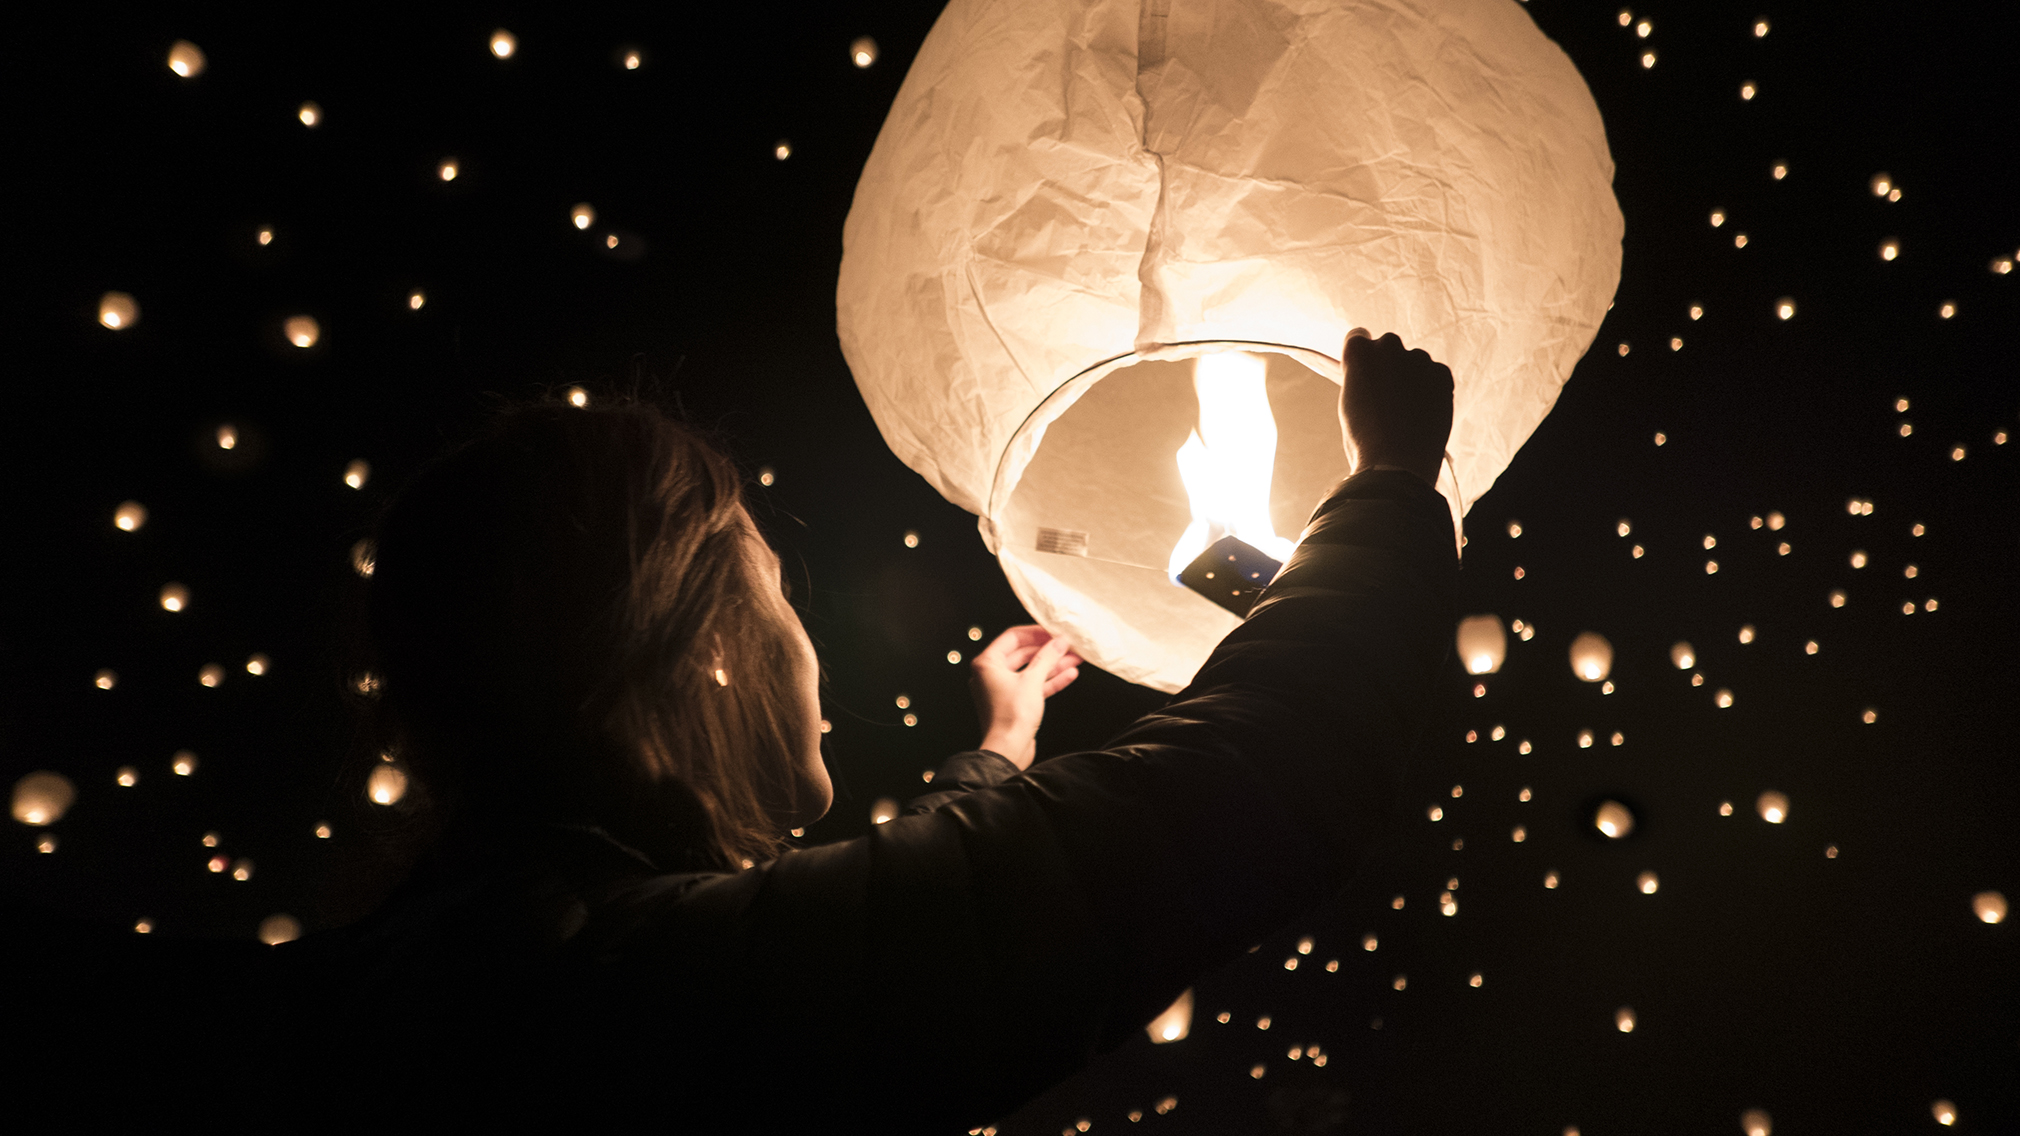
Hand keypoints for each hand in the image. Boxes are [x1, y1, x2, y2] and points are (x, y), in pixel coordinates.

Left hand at [968, 625, 1081, 769]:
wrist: (1008, 750)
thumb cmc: (1012, 716)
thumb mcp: (1032, 680)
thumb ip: (1047, 657)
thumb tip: (1058, 642)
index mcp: (988, 663)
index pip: (1013, 637)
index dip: (1036, 633)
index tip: (1054, 631)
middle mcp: (992, 674)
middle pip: (1024, 654)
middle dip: (1048, 650)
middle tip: (1068, 646)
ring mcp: (1003, 689)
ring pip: (1031, 670)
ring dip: (1053, 664)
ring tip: (1075, 659)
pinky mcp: (1014, 703)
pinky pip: (1033, 686)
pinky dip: (1049, 680)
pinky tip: (1069, 674)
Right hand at [1338, 328, 1454, 485]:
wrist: (1396, 464)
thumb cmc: (1365, 438)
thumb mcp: (1350, 401)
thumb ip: (1361, 377)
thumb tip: (1374, 373)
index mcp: (1359, 352)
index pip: (1358, 337)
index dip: (1361, 358)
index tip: (1364, 374)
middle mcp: (1388, 346)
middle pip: (1388, 346)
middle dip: (1388, 365)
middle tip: (1386, 396)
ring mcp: (1418, 358)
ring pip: (1415, 361)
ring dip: (1412, 377)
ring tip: (1406, 411)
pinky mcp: (1442, 374)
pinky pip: (1436, 374)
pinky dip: (1432, 388)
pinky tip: (1423, 412)